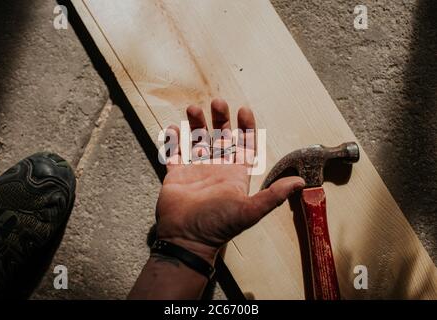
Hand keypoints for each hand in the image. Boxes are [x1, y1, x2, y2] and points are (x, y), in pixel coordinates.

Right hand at [156, 99, 304, 263]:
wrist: (186, 238)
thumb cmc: (218, 225)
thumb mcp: (249, 210)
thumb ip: (274, 195)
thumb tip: (301, 183)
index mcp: (235, 174)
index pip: (244, 145)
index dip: (246, 128)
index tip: (244, 110)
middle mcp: (217, 169)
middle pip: (221, 138)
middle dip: (220, 119)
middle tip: (218, 103)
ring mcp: (196, 171)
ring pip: (198, 141)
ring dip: (197, 124)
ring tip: (192, 109)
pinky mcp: (177, 175)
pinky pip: (176, 153)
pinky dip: (174, 141)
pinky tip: (174, 128)